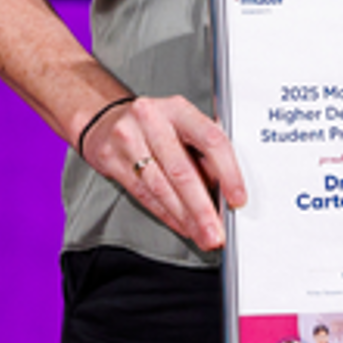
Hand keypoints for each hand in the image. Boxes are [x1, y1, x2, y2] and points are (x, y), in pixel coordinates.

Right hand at [79, 94, 247, 251]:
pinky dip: (166, 215)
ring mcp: (128, 139)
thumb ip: (204, 149)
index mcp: (178, 108)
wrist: (106, 120)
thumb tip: (226, 186)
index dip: (228, 171)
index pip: (210, 139)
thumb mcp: (182, 122)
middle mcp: (152, 120)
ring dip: (185, 218)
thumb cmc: (154, 122)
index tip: (236, 197)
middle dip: (202, 208)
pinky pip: (143, 195)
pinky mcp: (111, 160)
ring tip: (201, 234)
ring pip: (161, 188)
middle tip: (215, 232)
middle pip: (182, 171)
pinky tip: (181, 225)